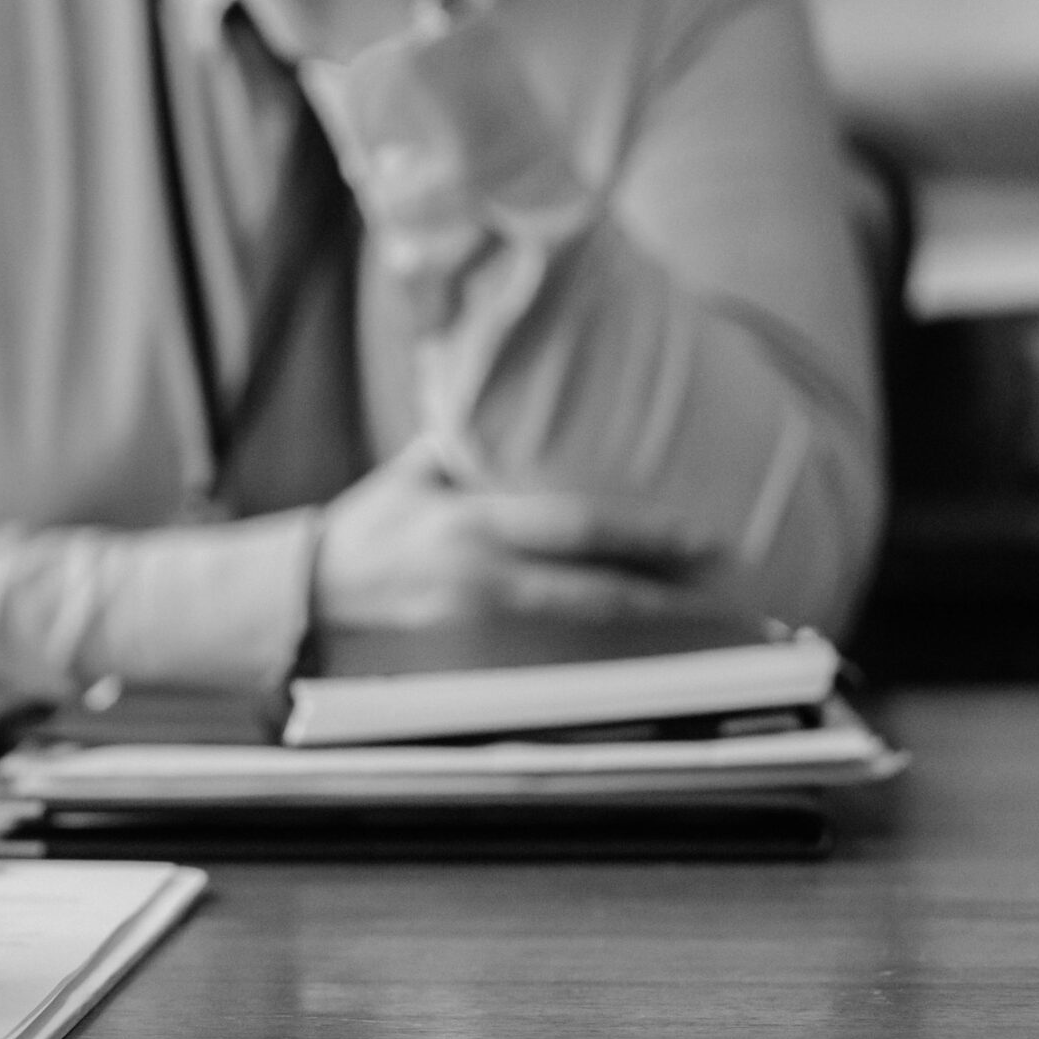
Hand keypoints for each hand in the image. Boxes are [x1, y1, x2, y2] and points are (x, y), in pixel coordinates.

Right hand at [318, 443, 730, 629]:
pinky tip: (637, 607)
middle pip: (592, 586)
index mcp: (470, 524)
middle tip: (724, 573)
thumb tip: (522, 404)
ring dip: (644, 605)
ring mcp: (482, 611)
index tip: (698, 532)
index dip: (640, 534)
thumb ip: (471, 444)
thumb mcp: (415, 470)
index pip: (573, 527)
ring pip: (580, 612)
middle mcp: (483, 573)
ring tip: (701, 601)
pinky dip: (600, 613)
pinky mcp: (476, 634)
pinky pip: (552, 622)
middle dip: (664, 584)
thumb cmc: (367, 521)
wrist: (314, 587)